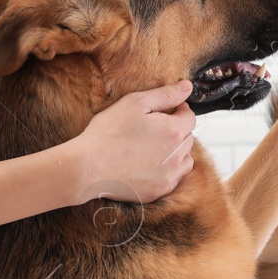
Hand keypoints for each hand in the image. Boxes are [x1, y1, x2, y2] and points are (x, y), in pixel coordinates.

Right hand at [72, 81, 196, 202]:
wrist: (87, 167)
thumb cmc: (108, 132)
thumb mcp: (135, 103)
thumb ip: (165, 94)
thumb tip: (187, 87)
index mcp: (174, 131)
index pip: (189, 117)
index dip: (178, 110)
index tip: (163, 111)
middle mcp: (177, 156)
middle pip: (188, 138)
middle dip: (176, 130)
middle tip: (153, 128)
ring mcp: (169, 176)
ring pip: (185, 160)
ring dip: (175, 152)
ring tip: (153, 147)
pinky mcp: (158, 191)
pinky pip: (173, 179)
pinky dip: (166, 171)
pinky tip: (148, 164)